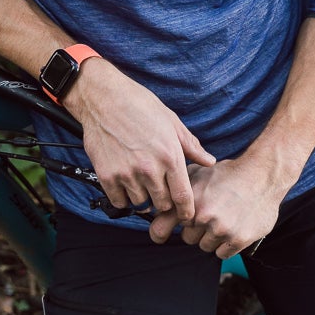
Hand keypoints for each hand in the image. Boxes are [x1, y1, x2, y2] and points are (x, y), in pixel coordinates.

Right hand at [65, 60, 214, 217]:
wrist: (104, 98)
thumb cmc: (140, 106)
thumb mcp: (172, 122)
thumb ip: (191, 146)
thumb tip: (209, 162)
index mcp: (170, 157)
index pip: (183, 197)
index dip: (186, 211)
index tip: (185, 215)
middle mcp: (150, 169)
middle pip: (162, 204)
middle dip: (165, 202)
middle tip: (161, 192)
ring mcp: (127, 174)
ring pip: (141, 204)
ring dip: (143, 198)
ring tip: (142, 184)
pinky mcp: (107, 175)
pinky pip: (119, 201)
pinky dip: (123, 198)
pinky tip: (126, 184)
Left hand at [150, 154, 287, 256]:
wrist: (262, 175)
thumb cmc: (228, 175)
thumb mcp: (197, 175)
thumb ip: (176, 192)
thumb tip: (156, 207)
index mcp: (190, 201)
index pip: (161, 228)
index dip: (161, 233)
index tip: (160, 237)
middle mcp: (203, 216)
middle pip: (188, 239)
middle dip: (197, 230)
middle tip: (212, 215)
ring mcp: (222, 229)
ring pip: (206, 246)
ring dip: (213, 237)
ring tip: (225, 218)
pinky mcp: (238, 239)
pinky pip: (222, 253)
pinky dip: (227, 245)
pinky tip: (234, 227)